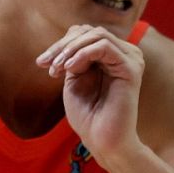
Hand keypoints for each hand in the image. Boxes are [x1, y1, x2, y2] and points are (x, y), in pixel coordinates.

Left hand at [36, 24, 144, 158]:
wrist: (102, 141)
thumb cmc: (88, 116)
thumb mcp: (74, 80)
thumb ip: (73, 58)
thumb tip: (67, 40)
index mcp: (110, 56)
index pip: (84, 34)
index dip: (61, 44)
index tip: (42, 63)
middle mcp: (124, 53)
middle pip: (89, 31)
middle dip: (62, 45)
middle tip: (46, 64)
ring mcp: (130, 59)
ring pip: (97, 35)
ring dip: (70, 49)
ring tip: (58, 69)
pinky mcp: (131, 68)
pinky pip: (105, 47)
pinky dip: (83, 54)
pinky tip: (69, 69)